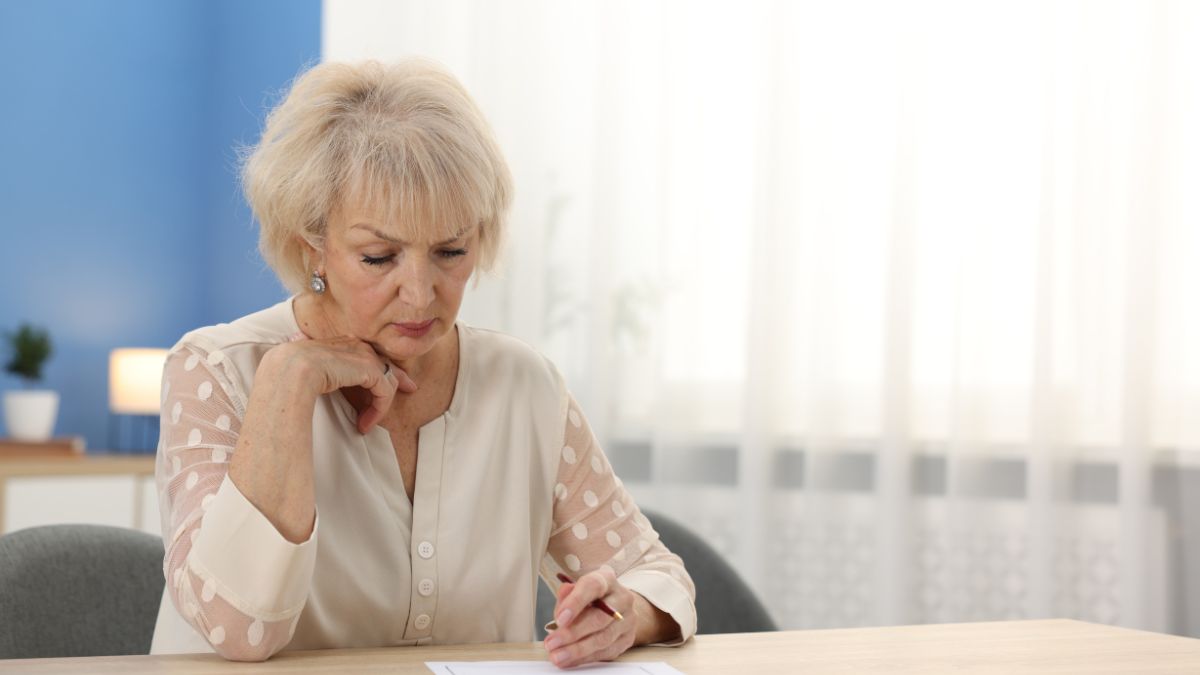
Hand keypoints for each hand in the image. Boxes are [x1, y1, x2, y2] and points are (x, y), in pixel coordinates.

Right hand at [264, 337, 416, 432]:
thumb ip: (318, 374)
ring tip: (366, 424)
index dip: (376, 366)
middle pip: (382, 360)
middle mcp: (352, 344)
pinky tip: (365, 425)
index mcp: (336, 342)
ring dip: (379, 405)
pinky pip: (384, 391)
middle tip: (409, 387)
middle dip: (396, 375)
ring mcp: (363, 354)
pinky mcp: (371, 369)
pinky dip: (378, 410)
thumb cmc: (287, 374)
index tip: (386, 378)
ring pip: (385, 378)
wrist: (290, 370)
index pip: (364, 352)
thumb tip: (312, 385)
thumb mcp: (305, 372)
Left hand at [543, 566, 636, 668]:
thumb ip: (566, 595)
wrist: (616, 608)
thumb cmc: (591, 598)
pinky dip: (585, 657)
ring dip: (577, 650)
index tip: (560, 619)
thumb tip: (563, 597)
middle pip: (599, 617)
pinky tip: (570, 659)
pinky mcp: (628, 638)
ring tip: (557, 655)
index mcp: (606, 579)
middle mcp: (622, 597)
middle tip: (552, 642)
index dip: (575, 603)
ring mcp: (628, 619)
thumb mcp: (576, 590)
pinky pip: (606, 652)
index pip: (593, 586)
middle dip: (572, 633)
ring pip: (603, 638)